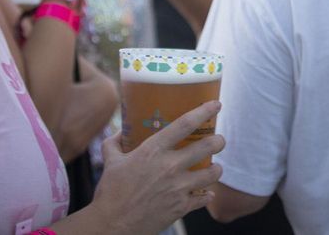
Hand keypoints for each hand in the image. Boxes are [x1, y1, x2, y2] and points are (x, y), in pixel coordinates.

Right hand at [88, 100, 224, 234]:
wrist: (112, 225)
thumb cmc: (110, 192)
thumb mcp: (110, 161)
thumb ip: (115, 143)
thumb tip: (120, 133)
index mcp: (153, 150)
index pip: (185, 124)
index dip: (204, 111)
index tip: (216, 105)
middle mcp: (170, 166)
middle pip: (208, 146)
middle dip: (219, 140)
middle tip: (219, 140)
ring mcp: (178, 188)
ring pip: (212, 173)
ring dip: (216, 169)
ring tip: (214, 167)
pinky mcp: (181, 207)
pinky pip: (204, 198)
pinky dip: (206, 195)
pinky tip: (205, 193)